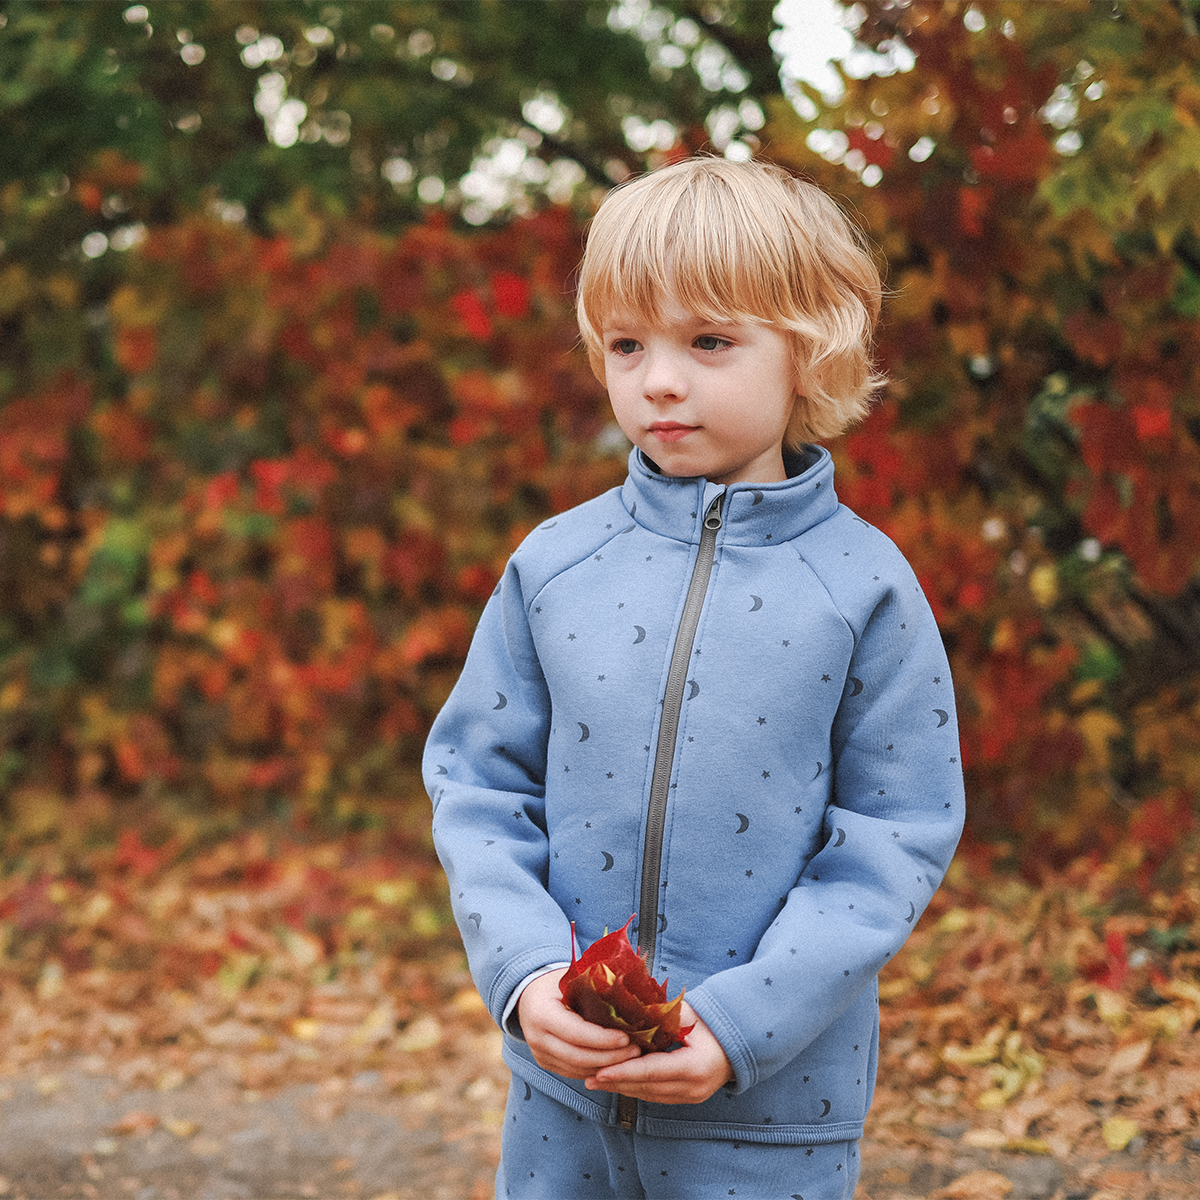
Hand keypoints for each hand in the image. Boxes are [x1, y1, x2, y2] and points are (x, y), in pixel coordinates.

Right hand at [517, 969, 642, 1078]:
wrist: (528, 995)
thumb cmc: (554, 983)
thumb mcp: (570, 980)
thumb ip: (592, 989)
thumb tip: (627, 994)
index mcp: (542, 1014)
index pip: (576, 1033)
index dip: (602, 1039)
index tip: (626, 1038)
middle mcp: (537, 1038)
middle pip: (578, 1057)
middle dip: (610, 1057)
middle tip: (635, 1050)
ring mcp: (539, 1054)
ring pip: (577, 1070)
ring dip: (606, 1067)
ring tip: (630, 1058)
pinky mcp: (545, 1063)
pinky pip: (573, 1073)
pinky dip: (595, 1070)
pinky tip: (614, 1063)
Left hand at [585, 1004, 731, 1104]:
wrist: (739, 1042)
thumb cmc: (713, 1023)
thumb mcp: (688, 1015)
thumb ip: (661, 1015)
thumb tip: (630, 1009)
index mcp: (694, 1066)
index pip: (652, 1071)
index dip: (624, 1072)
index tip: (599, 1072)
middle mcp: (693, 1087)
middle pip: (646, 1087)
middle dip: (615, 1083)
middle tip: (588, 1077)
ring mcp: (691, 1097)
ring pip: (648, 1095)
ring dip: (622, 1088)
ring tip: (595, 1080)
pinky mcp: (687, 1099)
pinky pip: (655, 1096)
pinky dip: (635, 1088)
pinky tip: (617, 1082)